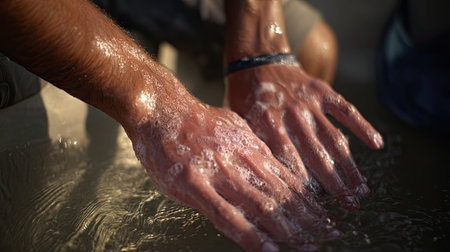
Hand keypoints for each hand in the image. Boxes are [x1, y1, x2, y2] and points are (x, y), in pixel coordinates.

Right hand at [124, 88, 342, 251]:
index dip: (310, 200)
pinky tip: (269, 249)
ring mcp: (219, 173)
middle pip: (283, 194)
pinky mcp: (194, 185)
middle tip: (333, 233)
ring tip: (310, 246)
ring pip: (262, 205)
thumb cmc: (193, 120)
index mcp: (251, 147)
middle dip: (311, 217)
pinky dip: (250, 235)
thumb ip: (249, 147)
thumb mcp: (231, 125)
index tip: (328, 215)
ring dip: (290, 229)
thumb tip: (267, 163)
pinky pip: (227, 216)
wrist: (161, 108)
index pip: (288, 179)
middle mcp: (241, 160)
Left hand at [225, 64, 383, 208]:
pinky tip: (377, 144)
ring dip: (350, 167)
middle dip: (334, 185)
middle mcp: (291, 114)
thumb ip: (253, 147)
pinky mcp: (323, 92)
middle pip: (316, 155)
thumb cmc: (246, 98)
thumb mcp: (239, 122)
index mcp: (266, 123)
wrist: (257, 62)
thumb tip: (267, 181)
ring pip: (334, 139)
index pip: (288, 159)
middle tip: (348, 207)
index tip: (315, 206)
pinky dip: (363, 126)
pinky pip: (346, 110)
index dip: (303, 184)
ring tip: (361, 191)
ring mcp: (310, 103)